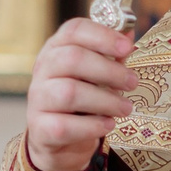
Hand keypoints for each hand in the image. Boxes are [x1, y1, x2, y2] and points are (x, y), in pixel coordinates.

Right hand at [25, 17, 137, 170]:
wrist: (58, 140)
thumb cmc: (82, 100)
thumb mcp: (96, 75)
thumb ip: (111, 56)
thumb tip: (129, 33)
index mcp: (56, 49)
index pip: (73, 30)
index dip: (102, 36)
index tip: (127, 47)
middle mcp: (43, 70)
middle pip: (72, 58)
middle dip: (108, 70)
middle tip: (132, 82)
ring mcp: (38, 99)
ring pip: (69, 93)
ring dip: (105, 100)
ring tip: (126, 108)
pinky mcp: (40, 128)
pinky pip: (64, 125)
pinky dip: (92, 126)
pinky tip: (108, 125)